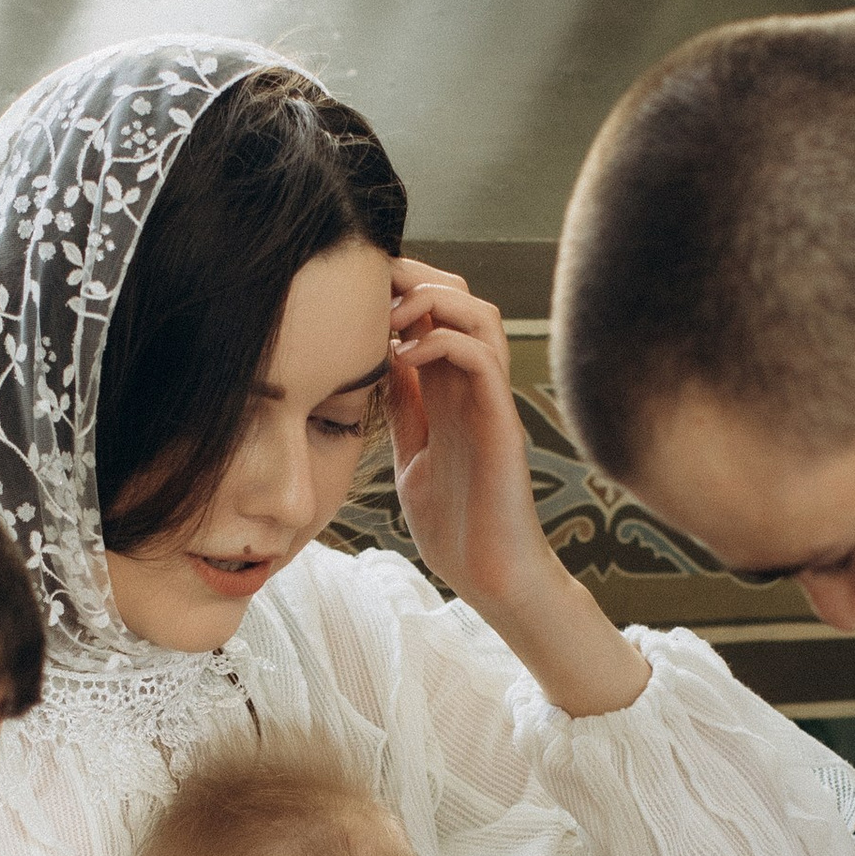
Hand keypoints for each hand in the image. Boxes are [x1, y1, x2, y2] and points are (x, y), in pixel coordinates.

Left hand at [384, 258, 553, 609]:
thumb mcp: (412, 453)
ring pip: (480, 314)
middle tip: (370, 286)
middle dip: (415, 278)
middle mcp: (473, 386)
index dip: (398, 290)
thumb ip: (403, 407)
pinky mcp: (501, 422)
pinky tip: (403, 359)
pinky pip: (482, 358)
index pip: (433, 313)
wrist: (490, 577)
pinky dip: (443, 342)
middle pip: (460, 296)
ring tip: (390, 317)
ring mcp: (491, 401)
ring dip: (433, 300)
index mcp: (450, 391)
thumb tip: (373, 363)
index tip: (353, 293)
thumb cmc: (454, 525)